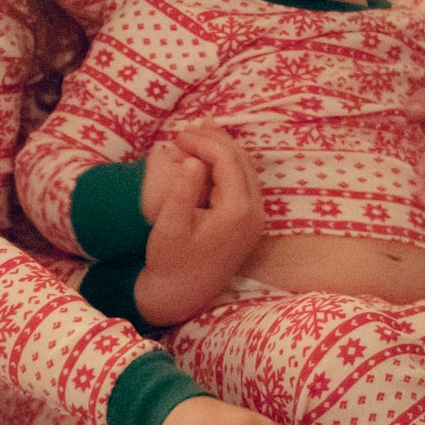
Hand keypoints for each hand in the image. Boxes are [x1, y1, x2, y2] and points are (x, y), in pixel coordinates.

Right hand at [134, 126, 264, 325]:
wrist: (181, 294)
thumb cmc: (170, 261)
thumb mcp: (169, 226)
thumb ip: (182, 192)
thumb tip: (192, 160)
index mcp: (238, 211)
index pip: (227, 160)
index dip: (202, 142)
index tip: (176, 137)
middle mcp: (255, 212)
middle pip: (241, 160)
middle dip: (213, 140)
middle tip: (185, 130)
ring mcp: (255, 218)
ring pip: (244, 169)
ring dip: (222, 149)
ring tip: (197, 132)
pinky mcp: (249, 222)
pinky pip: (243, 182)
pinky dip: (226, 164)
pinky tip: (208, 156)